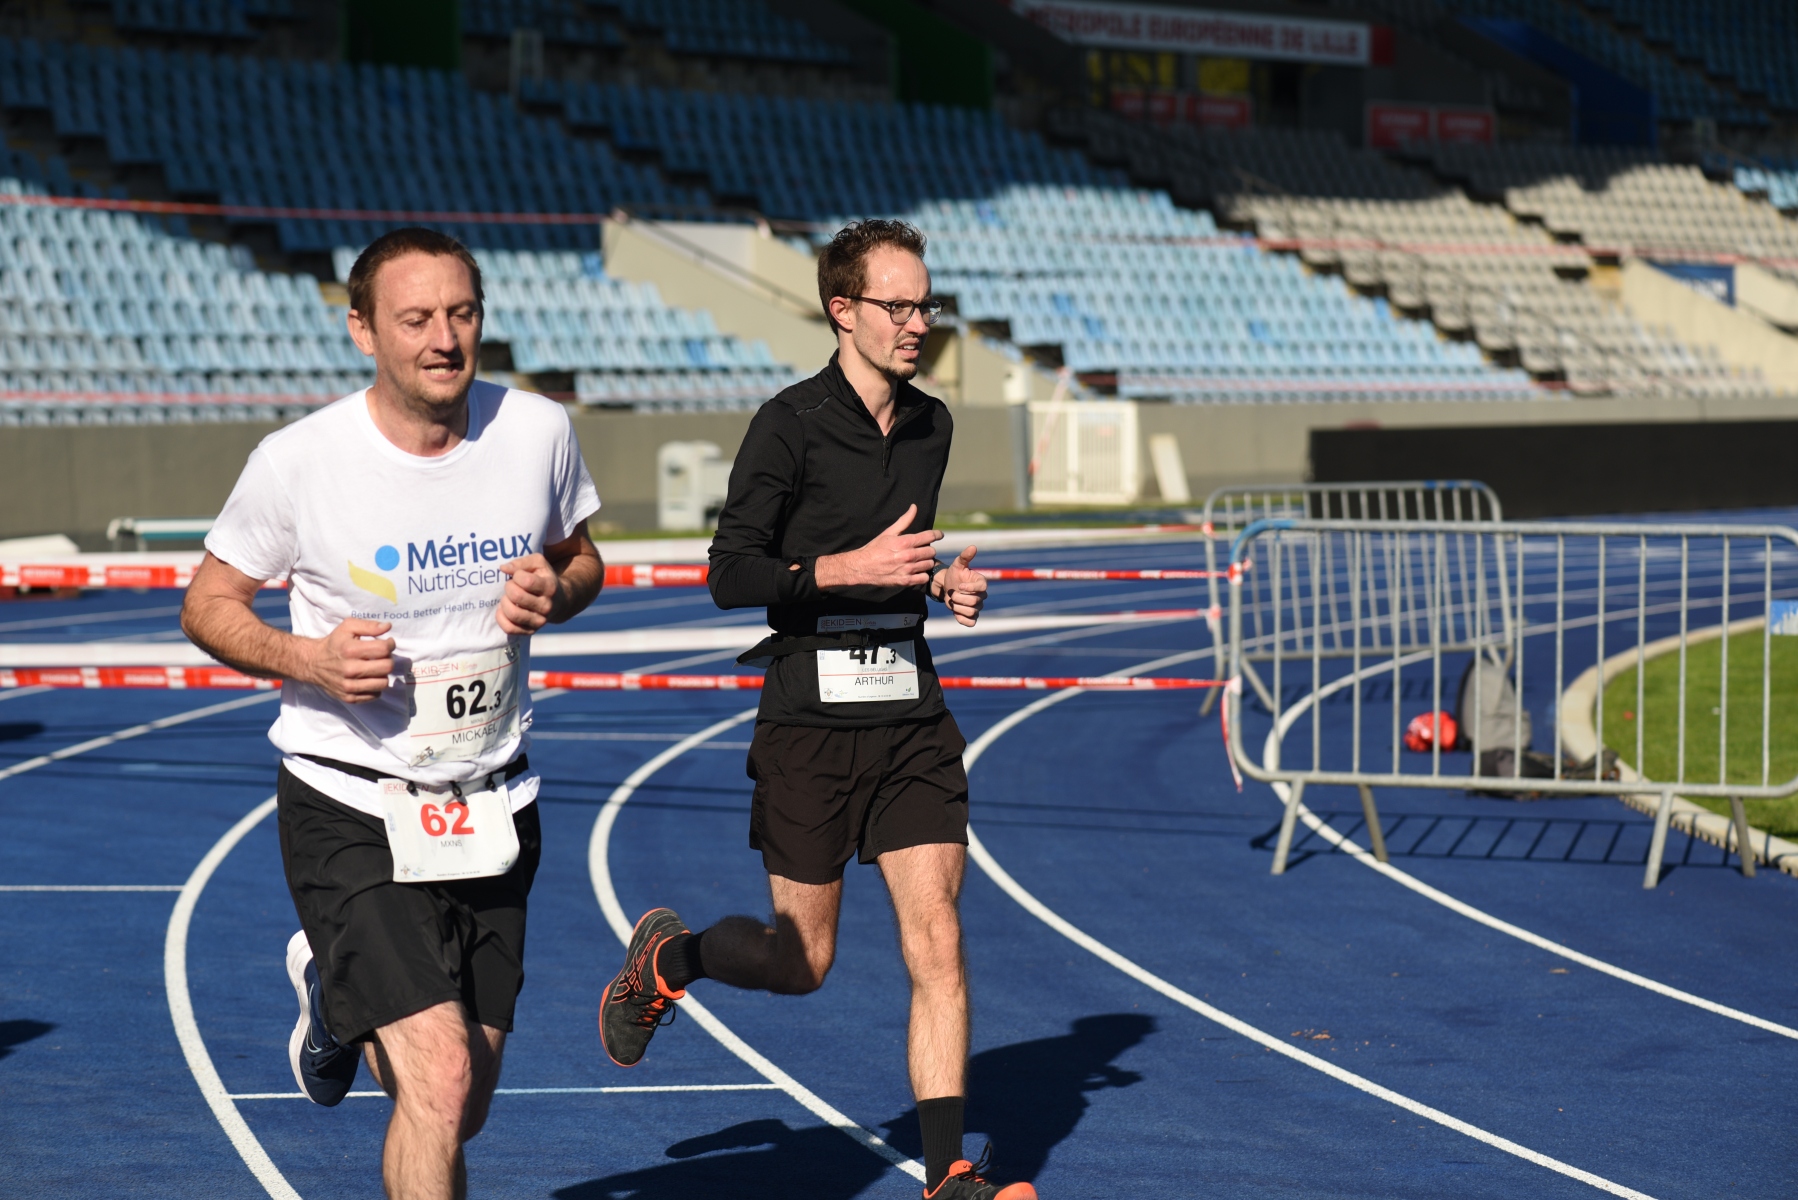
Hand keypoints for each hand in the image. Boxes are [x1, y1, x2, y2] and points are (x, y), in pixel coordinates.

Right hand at [300, 618, 393, 703]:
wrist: (312, 663)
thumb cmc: (333, 643)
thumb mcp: (348, 627)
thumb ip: (369, 626)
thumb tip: (388, 626)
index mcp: (350, 650)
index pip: (383, 649)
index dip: (390, 644)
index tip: (387, 643)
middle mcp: (350, 669)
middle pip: (387, 667)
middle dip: (388, 660)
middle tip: (381, 657)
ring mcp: (349, 686)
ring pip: (383, 683)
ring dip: (382, 675)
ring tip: (375, 668)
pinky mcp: (349, 698)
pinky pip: (375, 695)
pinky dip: (375, 687)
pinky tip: (368, 678)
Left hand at [499, 553, 559, 634]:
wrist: (559, 600)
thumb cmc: (544, 578)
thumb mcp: (538, 563)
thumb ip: (521, 562)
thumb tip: (503, 568)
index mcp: (549, 587)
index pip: (526, 581)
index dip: (517, 575)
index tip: (519, 576)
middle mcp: (546, 606)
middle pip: (517, 596)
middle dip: (509, 588)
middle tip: (511, 586)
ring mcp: (539, 621)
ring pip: (512, 614)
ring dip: (504, 603)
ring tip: (508, 598)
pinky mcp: (531, 631)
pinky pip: (509, 628)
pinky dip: (501, 618)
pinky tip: (504, 610)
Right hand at [814, 504, 942, 590]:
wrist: (862, 567)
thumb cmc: (875, 548)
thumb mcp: (889, 532)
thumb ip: (904, 520)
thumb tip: (914, 507)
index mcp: (905, 542)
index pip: (929, 536)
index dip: (937, 534)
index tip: (939, 535)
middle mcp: (908, 556)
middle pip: (931, 551)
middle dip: (928, 549)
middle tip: (923, 549)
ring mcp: (907, 569)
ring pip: (929, 564)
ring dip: (926, 562)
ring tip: (920, 560)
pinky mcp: (905, 581)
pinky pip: (923, 578)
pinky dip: (922, 574)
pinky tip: (917, 571)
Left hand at [933, 545, 985, 626]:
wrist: (947, 586)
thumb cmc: (955, 574)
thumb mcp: (958, 564)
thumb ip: (965, 556)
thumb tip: (973, 547)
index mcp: (982, 583)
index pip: (982, 589)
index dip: (969, 588)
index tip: (959, 586)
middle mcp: (982, 596)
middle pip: (974, 602)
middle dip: (959, 598)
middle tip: (952, 594)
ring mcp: (978, 607)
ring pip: (972, 612)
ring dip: (958, 608)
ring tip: (953, 601)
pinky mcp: (972, 616)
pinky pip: (970, 623)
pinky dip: (962, 619)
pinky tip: (955, 612)